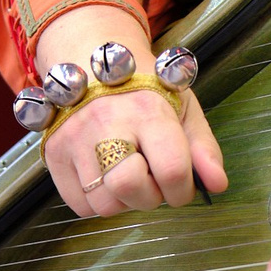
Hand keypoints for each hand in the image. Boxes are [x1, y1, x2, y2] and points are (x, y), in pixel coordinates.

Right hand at [36, 3, 227, 216]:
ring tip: (129, 173)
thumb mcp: (185, 108)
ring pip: (104, 203)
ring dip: (123, 200)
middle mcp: (106, 122)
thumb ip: (204, 148)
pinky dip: (98, 201)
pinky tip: (106, 176)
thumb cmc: (147, 91)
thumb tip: (217, 185)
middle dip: (150, 197)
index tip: (182, 186)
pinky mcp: (53, 154)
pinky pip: (79, 205)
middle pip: (129, 187)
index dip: (183, 190)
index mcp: (148, 109)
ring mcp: (74, 138)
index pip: (172, 169)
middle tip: (153, 181)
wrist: (93, 65)